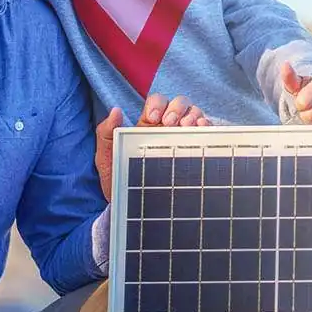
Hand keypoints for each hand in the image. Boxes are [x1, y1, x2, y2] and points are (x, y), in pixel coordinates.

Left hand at [93, 95, 211, 201]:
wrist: (134, 209)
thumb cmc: (119, 182)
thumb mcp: (105, 159)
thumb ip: (105, 134)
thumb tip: (116, 110)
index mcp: (147, 126)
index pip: (157, 102)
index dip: (158, 103)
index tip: (152, 118)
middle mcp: (167, 129)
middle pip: (179, 103)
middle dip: (177, 108)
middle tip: (170, 123)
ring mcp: (183, 138)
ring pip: (195, 113)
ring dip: (193, 115)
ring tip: (186, 127)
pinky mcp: (195, 149)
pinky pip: (207, 131)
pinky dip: (206, 125)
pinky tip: (200, 130)